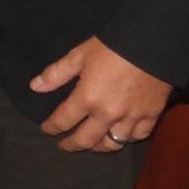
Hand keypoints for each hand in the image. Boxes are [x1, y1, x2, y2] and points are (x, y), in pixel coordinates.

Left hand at [30, 36, 171, 152]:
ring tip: (92, 145)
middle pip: (86, 140)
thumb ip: (56, 73)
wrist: (153, 41)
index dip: (52, 127)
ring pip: (113, 144)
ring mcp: (131, 117)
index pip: (63, 120)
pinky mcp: (151, 115)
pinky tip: (122, 136)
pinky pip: (138, 136)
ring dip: (99, 147)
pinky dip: (128, 139)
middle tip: (64, 145)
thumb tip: (35, 87)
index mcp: (87, 98)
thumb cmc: (113, 45)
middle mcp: (108, 114)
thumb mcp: (79, 55)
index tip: (47, 129)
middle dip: (72, 145)